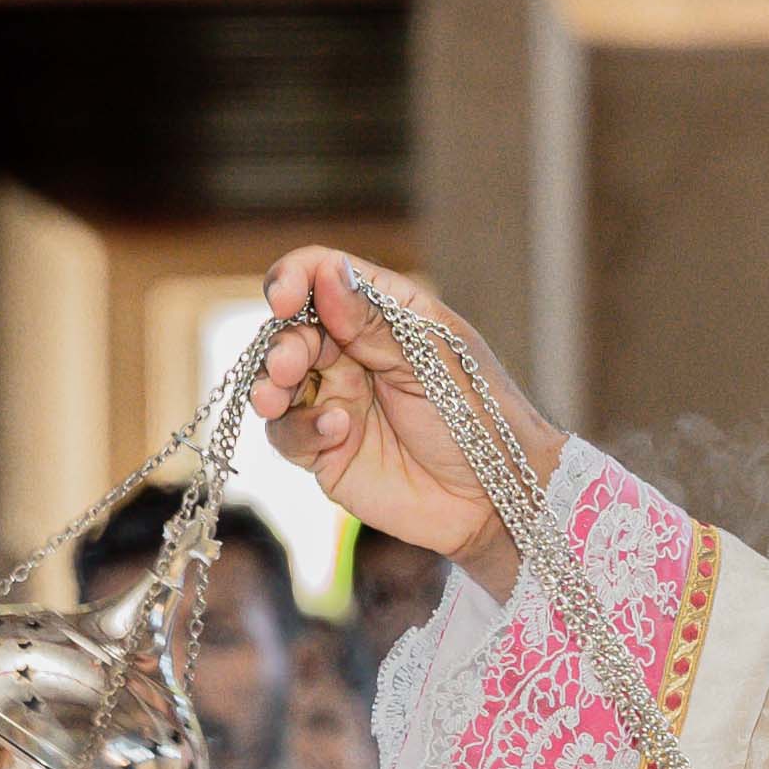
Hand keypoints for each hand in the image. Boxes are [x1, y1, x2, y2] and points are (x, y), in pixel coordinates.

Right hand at [250, 251, 562, 595]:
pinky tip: (336, 431)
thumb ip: (374, 321)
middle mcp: (353, 353)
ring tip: (278, 397)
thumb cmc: (481, 417)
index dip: (295, 279)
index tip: (284, 298)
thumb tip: (324, 271)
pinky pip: (288, 434)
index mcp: (384, 316)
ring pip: (277, 382)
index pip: (322, 278)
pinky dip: (301, 429)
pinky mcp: (327, 451)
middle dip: (282, 344)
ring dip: (270, 385)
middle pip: (292, 331)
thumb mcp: (431, 359)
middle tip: (289, 366)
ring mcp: (337, 401)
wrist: (498, 497)